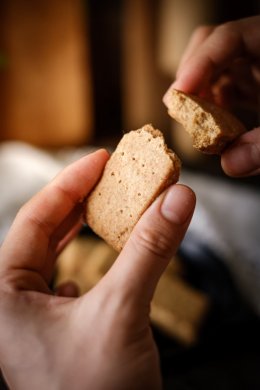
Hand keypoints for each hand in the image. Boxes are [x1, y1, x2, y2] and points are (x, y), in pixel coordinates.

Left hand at [0, 150, 194, 389]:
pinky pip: (68, 279)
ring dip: (84, 230)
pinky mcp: (58, 330)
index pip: (34, 219)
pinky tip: (97, 259)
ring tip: (107, 205)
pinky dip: (88, 260)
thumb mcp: (123, 311)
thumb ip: (150, 250)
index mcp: (4, 296)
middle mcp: (11, 305)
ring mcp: (33, 320)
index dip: (69, 184)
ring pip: (56, 257)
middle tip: (109, 176)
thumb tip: (177, 200)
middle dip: (78, 203)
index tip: (99, 159)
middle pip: (44, 234)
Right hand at [164, 15, 259, 176]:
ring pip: (216, 69)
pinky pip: (227, 89)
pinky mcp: (258, 86)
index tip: (180, 92)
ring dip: (200, 94)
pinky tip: (215, 125)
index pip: (229, 38)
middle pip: (213, 47)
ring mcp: (259, 67)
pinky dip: (215, 107)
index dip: (200, 63)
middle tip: (181, 106)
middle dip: (193, 75)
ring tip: (194, 120)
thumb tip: (229, 164)